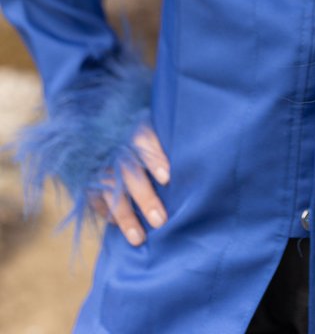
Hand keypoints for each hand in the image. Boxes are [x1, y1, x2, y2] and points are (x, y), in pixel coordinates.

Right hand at [88, 124, 170, 246]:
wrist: (85, 119)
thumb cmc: (128, 123)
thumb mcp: (142, 120)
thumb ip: (157, 137)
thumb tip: (189, 156)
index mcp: (130, 126)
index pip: (144, 141)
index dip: (155, 160)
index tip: (167, 178)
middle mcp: (111, 146)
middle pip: (129, 174)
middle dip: (145, 198)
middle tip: (161, 221)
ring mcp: (95, 162)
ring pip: (110, 192)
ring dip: (125, 217)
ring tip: (138, 239)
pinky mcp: (82, 175)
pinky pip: (94, 198)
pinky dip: (105, 212)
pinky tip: (116, 225)